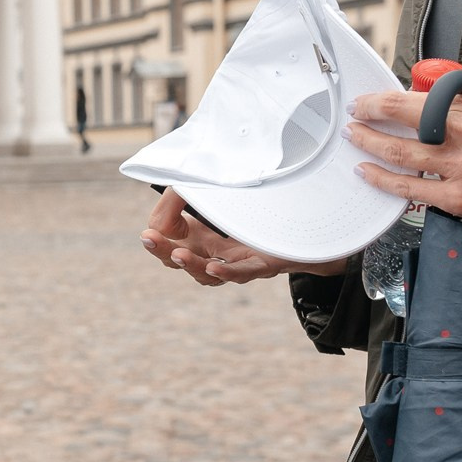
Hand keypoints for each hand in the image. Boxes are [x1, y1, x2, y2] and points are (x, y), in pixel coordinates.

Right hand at [140, 188, 348, 286]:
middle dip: (162, 251)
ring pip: (208, 274)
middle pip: (181, 261)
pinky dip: (226, 271)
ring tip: (176, 253)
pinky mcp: (265, 261)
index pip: (168, 243)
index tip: (154, 227)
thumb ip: (175, 201)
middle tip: (149, 240)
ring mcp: (241, 258)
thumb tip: (158, 227)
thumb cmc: (261, 197)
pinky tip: (213, 266)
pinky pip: (242, 272)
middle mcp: (219, 249)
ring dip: (189, 264)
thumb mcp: (209, 187)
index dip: (158, 237)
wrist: (312, 210)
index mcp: (203, 233)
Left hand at [348, 91, 461, 244]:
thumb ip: (461, 111)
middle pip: (403, 119)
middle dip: (369, 115)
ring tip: (355, 139)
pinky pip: (408, 188)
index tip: (368, 100)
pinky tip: (367, 172)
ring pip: (399, 153)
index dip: (385, 98)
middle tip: (354, 115)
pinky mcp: (458, 198)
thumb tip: (418, 102)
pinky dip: (381, 179)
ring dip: (368, 144)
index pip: (419, 97)